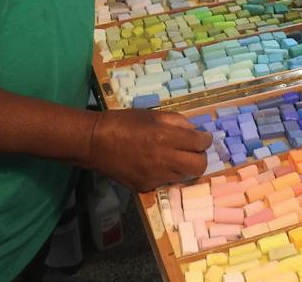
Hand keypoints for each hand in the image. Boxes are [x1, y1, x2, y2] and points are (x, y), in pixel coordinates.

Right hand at [86, 109, 210, 191]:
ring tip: (172, 156)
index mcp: (166, 137)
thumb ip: (177, 121)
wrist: (96, 142)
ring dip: (183, 166)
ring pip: (184, 176)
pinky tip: (154, 164)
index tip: (202, 138)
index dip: (205, 139)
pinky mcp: (146, 187)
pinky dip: (165, 173)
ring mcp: (156, 176)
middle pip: (199, 166)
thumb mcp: (152, 114)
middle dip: (200, 157)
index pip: (200, 143)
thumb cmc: (124, 122)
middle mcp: (164, 159)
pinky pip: (165, 181)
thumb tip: (195, 130)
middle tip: (193, 150)